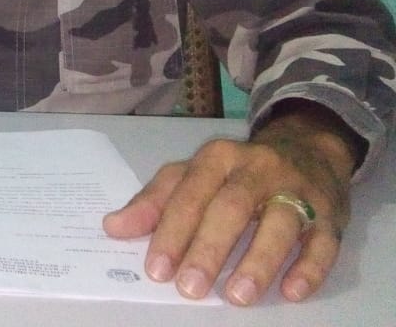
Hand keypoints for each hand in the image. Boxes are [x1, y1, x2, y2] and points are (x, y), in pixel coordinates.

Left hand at [103, 102, 357, 304]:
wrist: (308, 146)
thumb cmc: (238, 171)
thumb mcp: (193, 175)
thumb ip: (155, 201)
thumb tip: (112, 227)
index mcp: (217, 158)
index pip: (189, 194)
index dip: (172, 231)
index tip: (156, 269)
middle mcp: (256, 168)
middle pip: (231, 207)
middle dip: (209, 248)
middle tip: (190, 288)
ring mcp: (296, 188)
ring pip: (280, 222)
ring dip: (258, 261)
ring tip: (237, 297)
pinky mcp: (330, 213)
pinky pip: (323, 241)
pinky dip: (309, 267)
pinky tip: (291, 292)